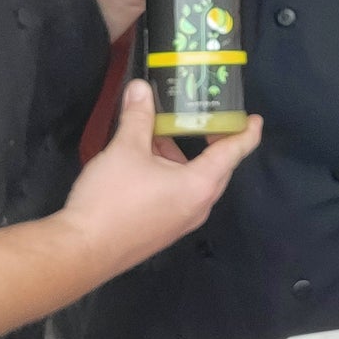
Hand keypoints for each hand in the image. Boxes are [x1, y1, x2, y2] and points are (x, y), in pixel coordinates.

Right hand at [59, 81, 262, 278]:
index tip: (255, 120)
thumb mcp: (125, 149)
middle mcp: (198, 206)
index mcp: (199, 185)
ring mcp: (181, 223)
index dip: (245, 134)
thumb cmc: (112, 198)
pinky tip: (145, 163)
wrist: (83, 250)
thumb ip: (138, 116)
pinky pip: (179, 197)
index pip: (232, 154)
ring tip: (159, 135)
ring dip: (183, 158)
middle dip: (211, 142)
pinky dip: (172, 175)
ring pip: (194, 182)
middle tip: (203, 118)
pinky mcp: (163, 231)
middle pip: (216, 169)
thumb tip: (141, 88)